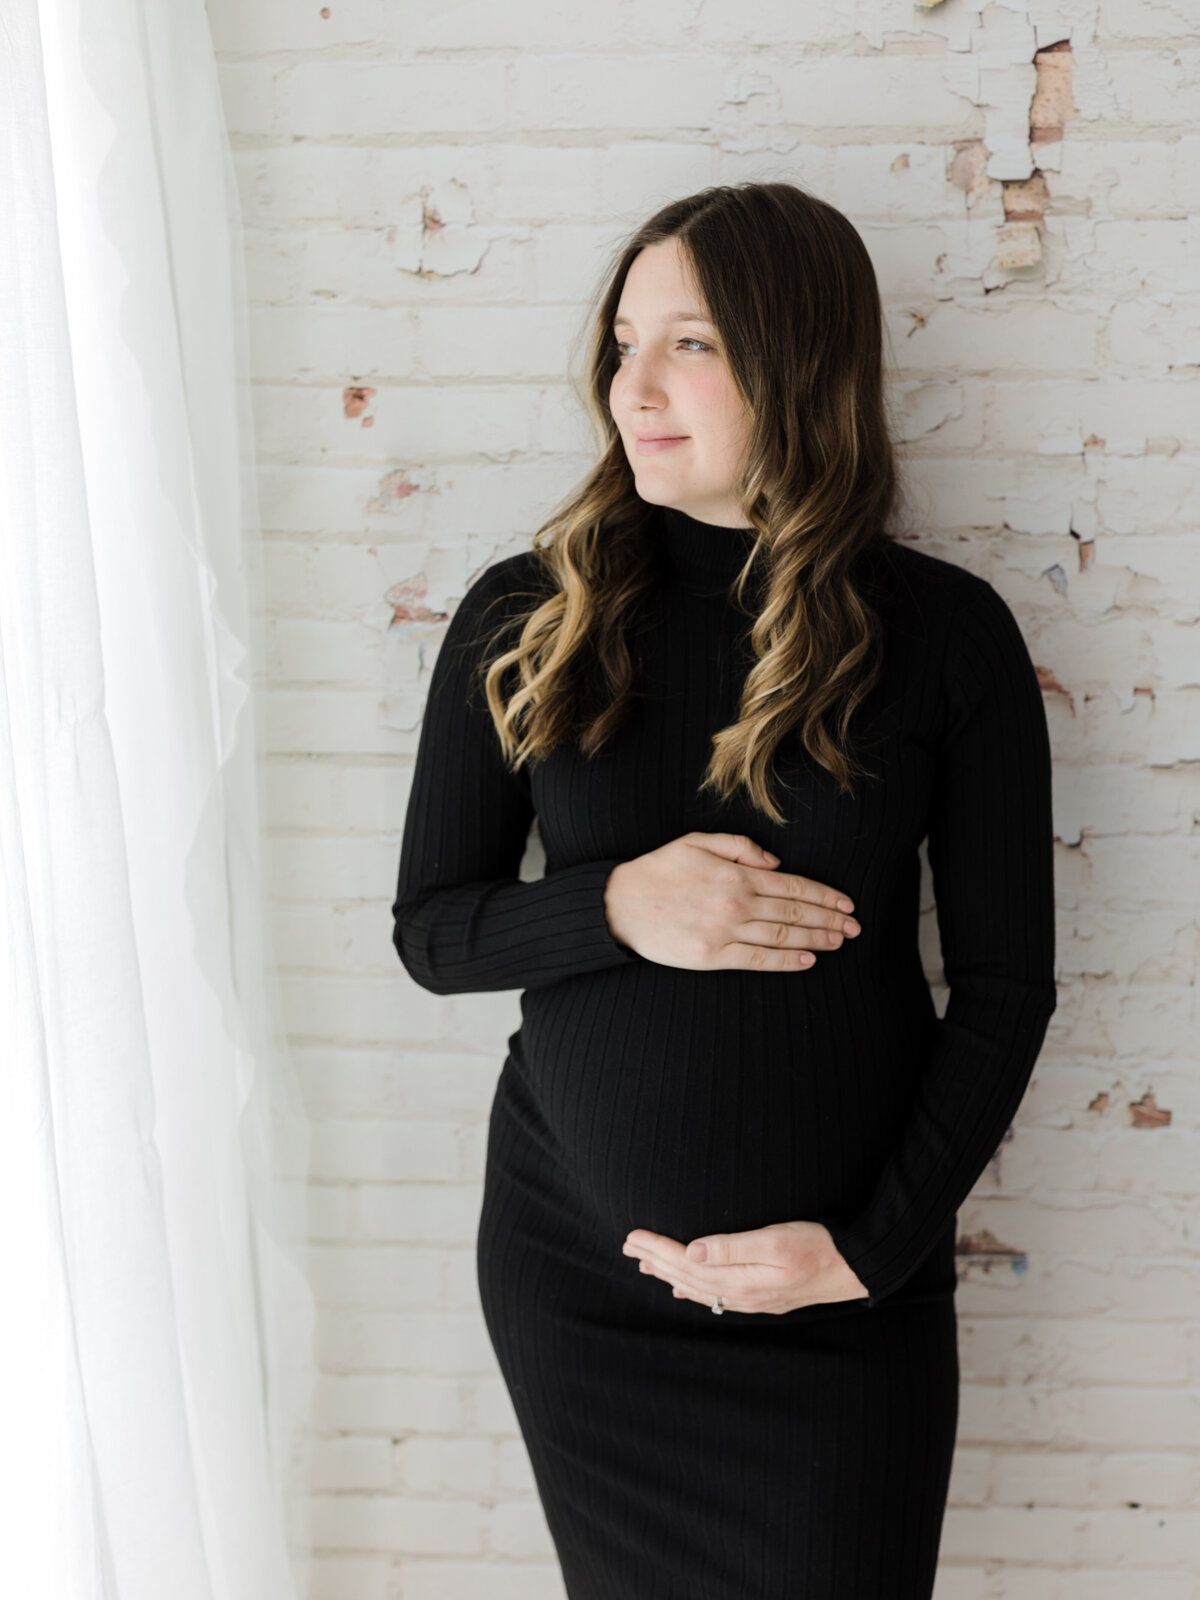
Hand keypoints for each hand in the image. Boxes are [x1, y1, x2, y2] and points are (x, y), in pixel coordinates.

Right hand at [602, 832, 860, 971]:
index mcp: (736, 874)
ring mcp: (725, 932)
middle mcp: (736, 903)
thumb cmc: (658, 871)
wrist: (619, 904)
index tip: (847, 903)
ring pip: (783, 937)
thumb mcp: (698, 841)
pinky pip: (758, 960)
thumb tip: (776, 862)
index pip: (793, 886)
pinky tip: (808, 959)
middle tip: (855, 927)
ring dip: (817, 939)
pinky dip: (786, 961)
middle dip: (830, 919)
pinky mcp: (712, 956)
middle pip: (795, 913)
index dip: (824, 895)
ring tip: (840, 941)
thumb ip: (741, 847)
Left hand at [622, 1220, 869, 1313]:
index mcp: (739, 1280)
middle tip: (627, 1246)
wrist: (855, 1267)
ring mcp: (751, 1299)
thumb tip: (690, 1252)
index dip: (656, 1249)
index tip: (632, 1235)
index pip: (685, 1263)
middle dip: (654, 1261)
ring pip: (698, 1288)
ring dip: (669, 1275)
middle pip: (686, 1277)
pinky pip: (716, 1296)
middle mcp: (740, 1295)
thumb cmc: (818, 1247)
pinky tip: (685, 1288)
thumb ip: (732, 1247)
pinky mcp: (761, 1296)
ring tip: (644, 1265)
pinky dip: (694, 1289)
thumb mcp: (775, 1240)